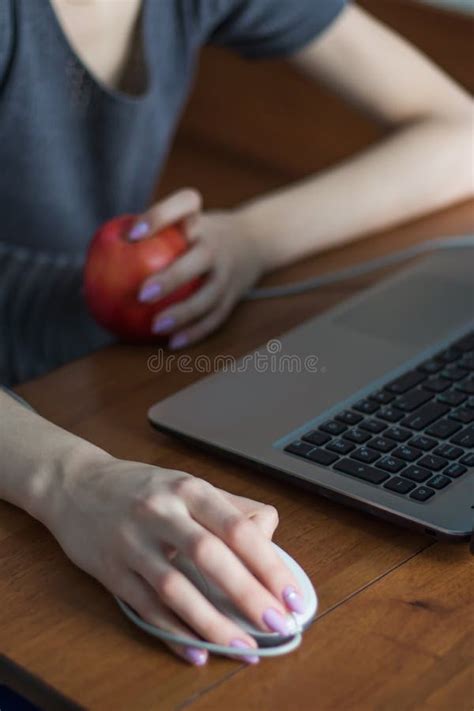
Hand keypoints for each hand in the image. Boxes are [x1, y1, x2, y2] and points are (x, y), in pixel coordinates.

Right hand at [49, 454, 304, 665]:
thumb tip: (271, 540)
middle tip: (277, 624)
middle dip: (248, 595)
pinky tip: (196, 652)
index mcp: (189, 489)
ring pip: (176, 588)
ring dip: (212, 623)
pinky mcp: (110, 570)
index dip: (268, 565)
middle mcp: (161, 512)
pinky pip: (145, 607)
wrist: (75, 484)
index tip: (291, 595)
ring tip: (243, 648)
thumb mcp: (186, 484)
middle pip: (210, 557)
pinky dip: (173, 633)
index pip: (236, 528)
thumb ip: (230, 508)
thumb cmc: (142, 488)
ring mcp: (132, 542)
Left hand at [130, 189, 265, 348]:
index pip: (185, 204)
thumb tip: (85, 280)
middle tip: (143, 293)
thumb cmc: (197, 235)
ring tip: (157, 325)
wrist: (255, 241)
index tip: (133, 233)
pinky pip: (216, 317)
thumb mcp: (181, 225)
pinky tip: (172, 343)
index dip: (160, 215)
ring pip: (210, 295)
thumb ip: (141, 244)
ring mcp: (228, 271)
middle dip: (173, 276)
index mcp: (199, 220)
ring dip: (185, 312)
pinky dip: (196, 331)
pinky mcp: (234, 295)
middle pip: (200, 258)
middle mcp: (217, 243)